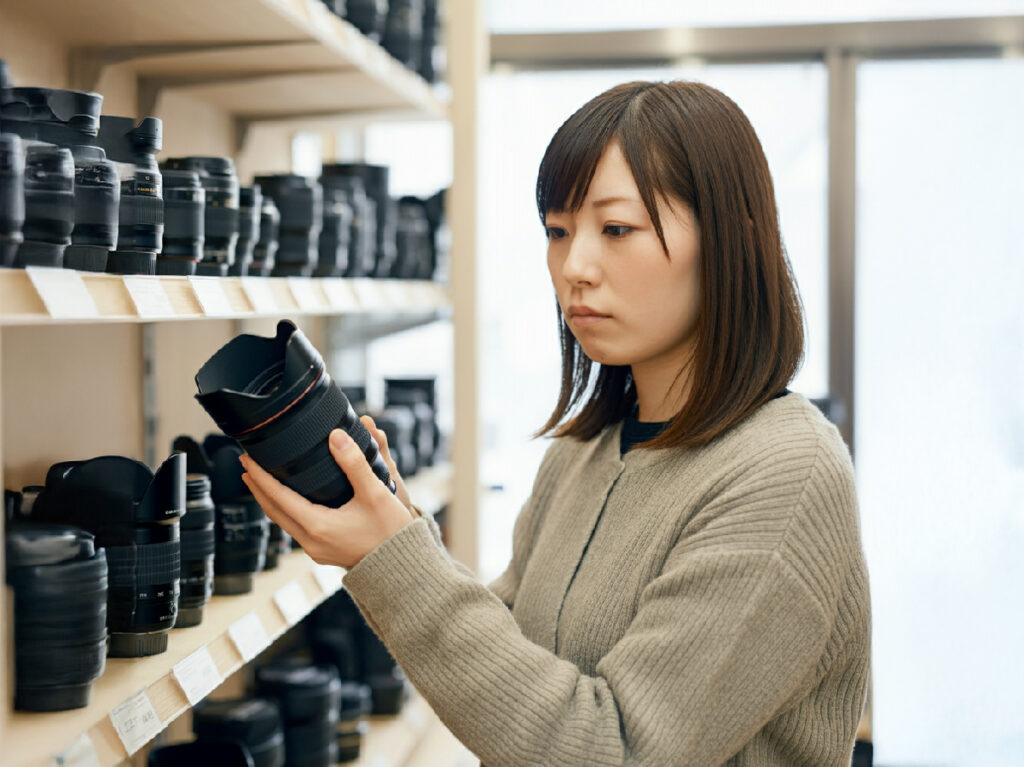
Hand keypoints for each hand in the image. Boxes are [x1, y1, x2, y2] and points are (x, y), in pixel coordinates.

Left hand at [240, 428, 412, 568]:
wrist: (403, 567)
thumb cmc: (392, 531)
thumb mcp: (375, 493)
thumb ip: (355, 463)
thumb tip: (336, 436)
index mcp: (318, 526)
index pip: (278, 496)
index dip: (260, 476)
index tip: (247, 458)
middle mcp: (311, 541)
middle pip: (273, 510)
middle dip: (258, 487)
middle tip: (246, 464)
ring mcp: (316, 550)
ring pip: (283, 521)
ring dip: (269, 499)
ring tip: (260, 481)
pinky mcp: (323, 552)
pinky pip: (295, 528)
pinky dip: (285, 510)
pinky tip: (289, 500)